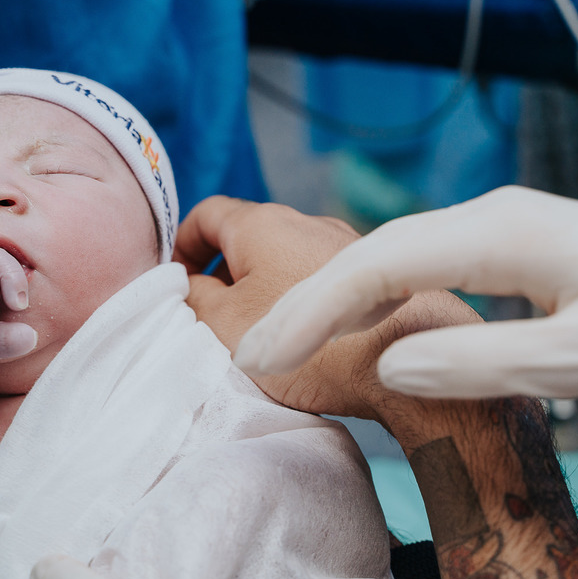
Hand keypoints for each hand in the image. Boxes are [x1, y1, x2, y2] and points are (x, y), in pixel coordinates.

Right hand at [174, 196, 477, 424]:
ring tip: (255, 338)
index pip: (205, 213)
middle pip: (245, 238)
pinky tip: (300, 342)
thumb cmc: (306, 345)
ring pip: (282, 260)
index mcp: (261, 223)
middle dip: (221, 274)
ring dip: (260, 291)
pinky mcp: (371, 275)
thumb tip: (185, 284)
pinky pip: (314, 278)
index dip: (181, 245)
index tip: (177, 284)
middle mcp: (304, 222)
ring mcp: (342, 245)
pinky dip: (296, 301)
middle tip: (208, 318)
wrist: (400, 365)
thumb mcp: (221, 325)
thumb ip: (191, 297)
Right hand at [235, 185, 577, 398]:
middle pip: (365, 253)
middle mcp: (484, 218)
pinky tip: (352, 323)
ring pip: (384, 255)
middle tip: (245, 355)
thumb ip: (486, 360)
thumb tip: (392, 363)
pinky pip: (412, 264)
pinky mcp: (502, 247)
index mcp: (498, 235)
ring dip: (329, 298)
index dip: (311, 311)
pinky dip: (367, 295)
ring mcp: (492, 228)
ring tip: (280, 344)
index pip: (374, 266)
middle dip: (300, 301)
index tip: (261, 356)